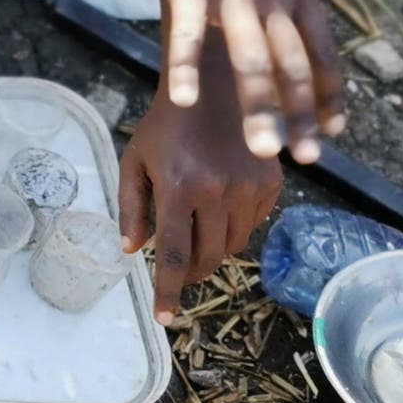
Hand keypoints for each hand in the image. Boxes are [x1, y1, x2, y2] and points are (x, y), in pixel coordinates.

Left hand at [119, 49, 285, 318]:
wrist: (214, 84)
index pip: (175, 255)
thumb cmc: (165, 125)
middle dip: (190, 275)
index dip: (168, 291)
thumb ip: (132, 207)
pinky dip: (233, 230)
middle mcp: (218, 191)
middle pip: (207, 258)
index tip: (163, 318)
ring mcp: (249, 188)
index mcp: (178, 187)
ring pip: (232, 246)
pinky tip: (218, 212)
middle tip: (176, 274)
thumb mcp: (135, 160)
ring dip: (211, 253)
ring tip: (194, 239)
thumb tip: (131, 251)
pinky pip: (252, 225)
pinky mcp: (271, 184)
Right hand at [147, 0, 345, 162]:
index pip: (322, 54)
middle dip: (302, 116)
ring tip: (261, 150)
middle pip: (293, 65)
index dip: (329, 97)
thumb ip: (287, 5)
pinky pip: (190, 36)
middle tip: (304, 160)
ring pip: (253, 59)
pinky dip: (189, 69)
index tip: (331, 135)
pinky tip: (184, 101)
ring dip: (261, 108)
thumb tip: (299, 52)